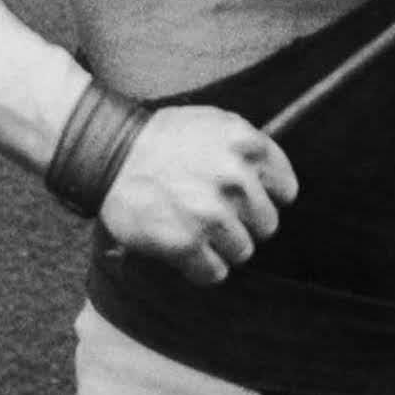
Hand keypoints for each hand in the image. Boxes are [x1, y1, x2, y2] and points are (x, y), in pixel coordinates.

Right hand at [98, 106, 297, 284]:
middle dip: (244, 224)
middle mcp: (235, 178)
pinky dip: (201, 268)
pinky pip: (214, 272)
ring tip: (195, 230)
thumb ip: (247, 147)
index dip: (266, 198)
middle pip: (267, 225)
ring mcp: (212, 213)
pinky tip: (184, 250)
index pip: (286, 190)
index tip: (249, 201)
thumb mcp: (213, 122)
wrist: (108, 152)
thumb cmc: (161, 139)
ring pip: (243, 251)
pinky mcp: (187, 243)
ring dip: (221, 247)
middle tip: (214, 216)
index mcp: (247, 145)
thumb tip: (272, 178)